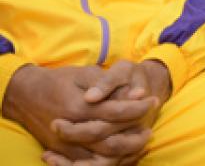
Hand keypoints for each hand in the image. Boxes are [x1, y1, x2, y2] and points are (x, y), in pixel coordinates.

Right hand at [1, 64, 157, 163]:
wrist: (26, 94)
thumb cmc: (59, 80)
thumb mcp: (84, 73)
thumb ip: (109, 83)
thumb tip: (137, 92)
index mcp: (78, 106)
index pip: (116, 112)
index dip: (138, 108)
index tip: (153, 100)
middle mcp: (71, 129)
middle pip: (111, 140)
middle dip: (135, 135)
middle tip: (150, 127)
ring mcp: (64, 145)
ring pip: (101, 158)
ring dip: (125, 152)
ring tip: (141, 141)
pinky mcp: (60, 152)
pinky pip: (87, 165)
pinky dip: (108, 161)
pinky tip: (123, 152)